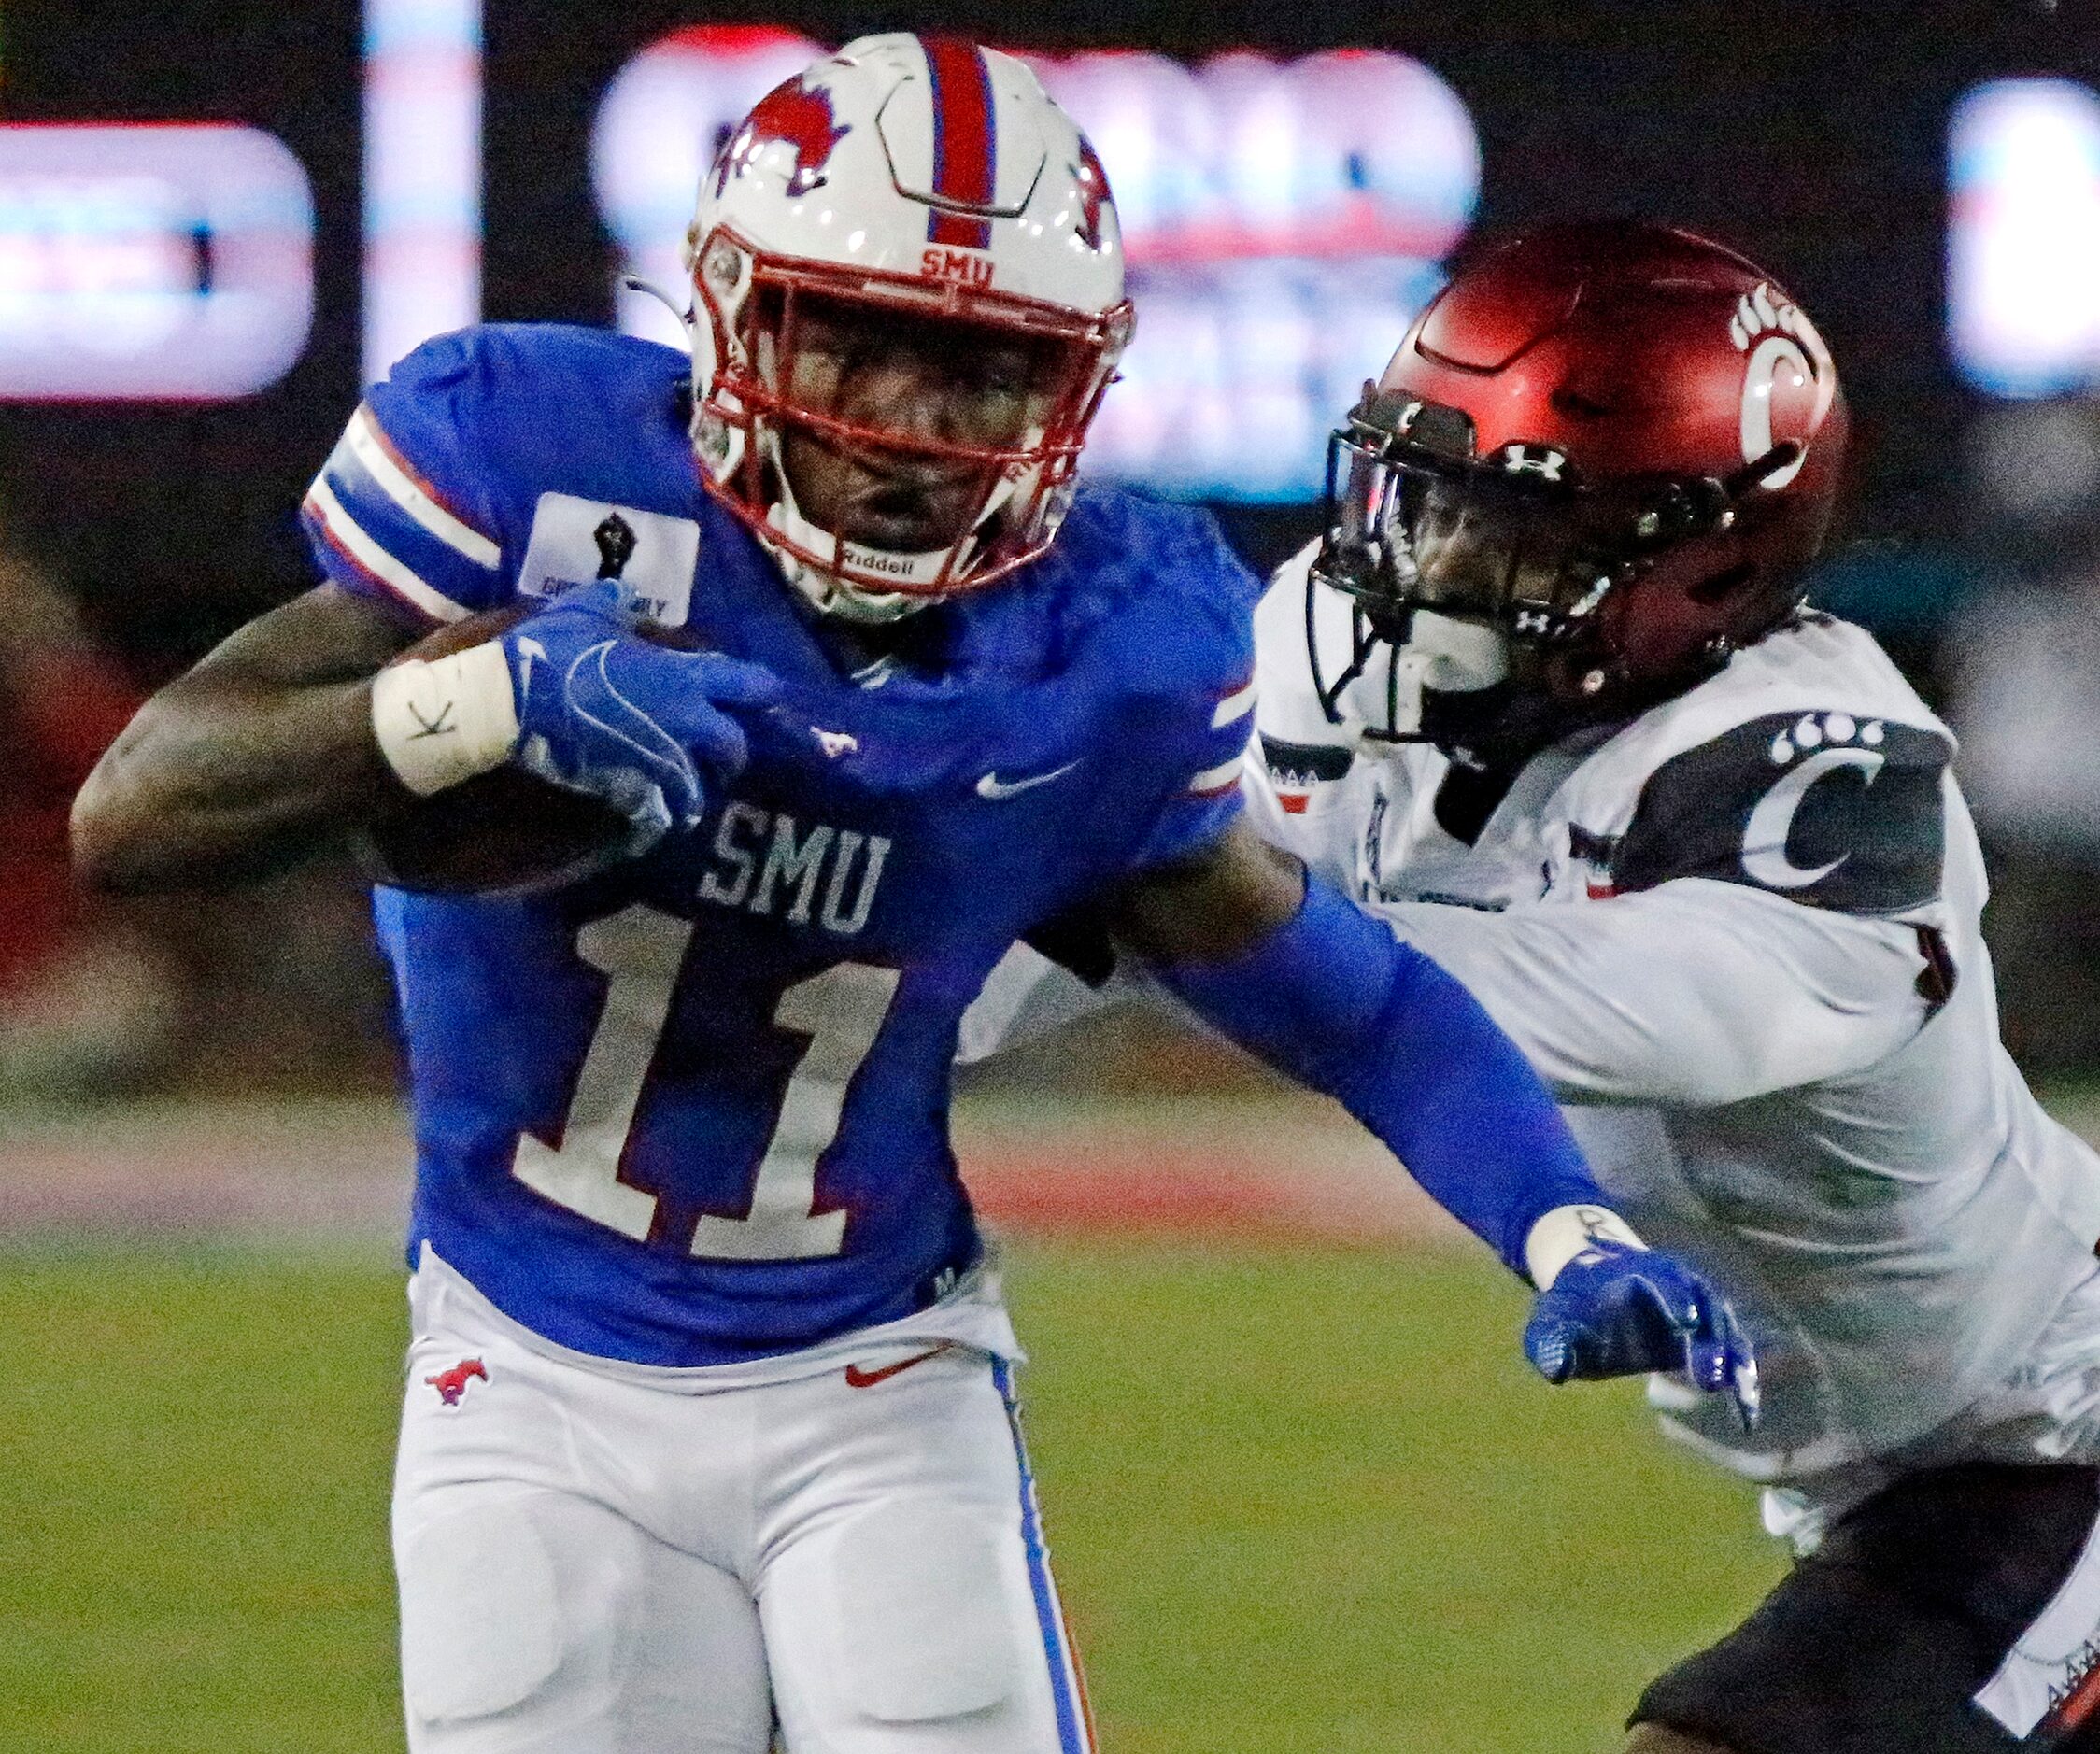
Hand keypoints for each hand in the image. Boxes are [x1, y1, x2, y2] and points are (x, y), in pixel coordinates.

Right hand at [502, 582, 780, 848]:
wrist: (513, 700)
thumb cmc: (555, 650)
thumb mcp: (585, 611)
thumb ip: (614, 604)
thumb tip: (624, 595)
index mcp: (682, 676)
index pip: (748, 684)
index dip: (762, 690)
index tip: (765, 695)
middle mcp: (683, 721)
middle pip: (734, 747)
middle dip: (732, 752)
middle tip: (720, 752)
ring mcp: (659, 758)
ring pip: (700, 788)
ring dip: (698, 790)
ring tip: (689, 790)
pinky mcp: (630, 786)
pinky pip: (660, 811)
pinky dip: (661, 816)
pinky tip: (655, 815)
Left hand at [1524, 1236, 1760, 1429]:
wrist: (1596, 1279)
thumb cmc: (1574, 1305)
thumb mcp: (1554, 1319)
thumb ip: (1552, 1341)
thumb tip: (1555, 1367)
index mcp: (1642, 1276)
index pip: (1664, 1286)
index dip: (1675, 1303)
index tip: (1688, 1325)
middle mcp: (1680, 1286)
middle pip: (1704, 1308)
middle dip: (1710, 1338)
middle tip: (1717, 1375)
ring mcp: (1699, 1306)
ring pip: (1724, 1329)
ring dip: (1733, 1359)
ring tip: (1743, 1397)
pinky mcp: (1708, 1332)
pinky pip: (1730, 1350)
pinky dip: (1737, 1374)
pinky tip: (1747, 1409)